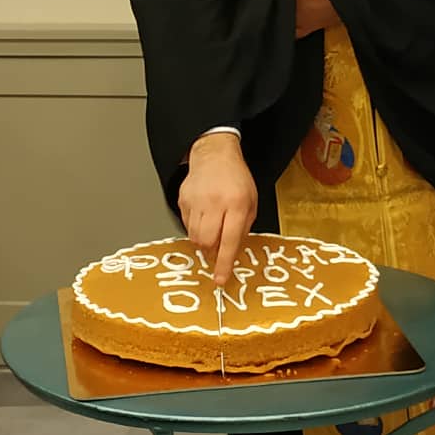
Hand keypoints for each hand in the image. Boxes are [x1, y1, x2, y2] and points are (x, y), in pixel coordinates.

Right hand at [180, 132, 255, 283]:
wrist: (214, 154)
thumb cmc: (236, 178)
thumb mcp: (251, 202)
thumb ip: (243, 227)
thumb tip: (233, 252)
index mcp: (235, 203)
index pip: (229, 240)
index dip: (224, 263)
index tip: (220, 279)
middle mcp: (214, 203)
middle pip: (207, 241)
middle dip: (212, 250)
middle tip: (218, 244)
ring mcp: (195, 201)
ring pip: (195, 236)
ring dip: (204, 239)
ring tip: (212, 225)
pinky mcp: (183, 200)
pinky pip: (187, 225)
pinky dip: (196, 227)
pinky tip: (204, 214)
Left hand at [251, 0, 339, 36]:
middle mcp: (288, 10)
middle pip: (272, 9)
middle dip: (268, 4)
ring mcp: (300, 21)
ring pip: (281, 22)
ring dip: (277, 17)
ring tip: (274, 10)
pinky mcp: (313, 28)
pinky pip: (296, 34)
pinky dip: (290, 31)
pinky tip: (286, 26)